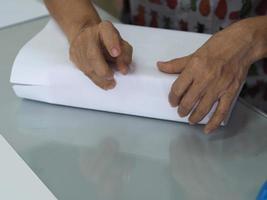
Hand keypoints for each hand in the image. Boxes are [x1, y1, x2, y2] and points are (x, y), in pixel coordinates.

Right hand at [70, 20, 132, 89]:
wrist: (87, 35)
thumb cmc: (108, 41)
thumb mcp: (122, 44)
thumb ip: (126, 55)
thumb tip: (124, 70)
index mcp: (104, 28)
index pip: (107, 32)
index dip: (112, 43)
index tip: (116, 53)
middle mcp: (88, 35)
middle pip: (92, 55)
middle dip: (103, 70)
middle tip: (112, 76)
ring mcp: (78, 45)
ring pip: (87, 66)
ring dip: (100, 79)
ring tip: (110, 84)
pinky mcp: (73, 55)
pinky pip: (83, 70)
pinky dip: (95, 79)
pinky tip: (102, 81)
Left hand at [158, 18, 265, 133]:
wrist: (242, 44)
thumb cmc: (218, 46)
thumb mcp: (194, 54)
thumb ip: (176, 64)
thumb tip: (160, 66)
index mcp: (194, 68)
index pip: (177, 88)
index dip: (172, 98)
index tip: (172, 101)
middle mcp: (205, 79)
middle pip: (188, 101)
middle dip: (182, 109)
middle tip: (181, 112)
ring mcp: (218, 87)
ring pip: (203, 108)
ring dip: (194, 117)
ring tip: (190, 119)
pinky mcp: (230, 92)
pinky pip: (221, 111)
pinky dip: (213, 122)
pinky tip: (207, 129)